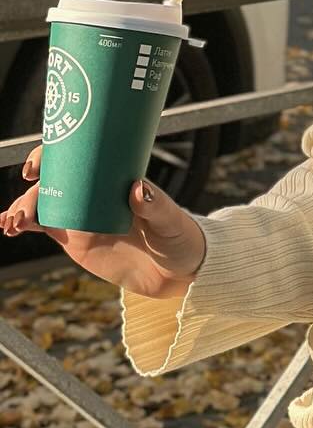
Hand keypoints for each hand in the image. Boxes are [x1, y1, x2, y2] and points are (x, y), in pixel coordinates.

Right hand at [1, 147, 205, 300]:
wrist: (177, 273)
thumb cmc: (180, 238)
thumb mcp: (171, 221)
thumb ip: (155, 207)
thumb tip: (138, 188)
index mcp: (116, 177)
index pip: (81, 155)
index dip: (55, 154)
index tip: (38, 167)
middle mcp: (95, 191)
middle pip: (55, 179)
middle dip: (33, 190)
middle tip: (25, 210)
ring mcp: (81, 214)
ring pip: (43, 202)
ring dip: (22, 207)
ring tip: (13, 223)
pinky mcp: (74, 238)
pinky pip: (43, 226)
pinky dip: (24, 224)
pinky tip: (9, 226)